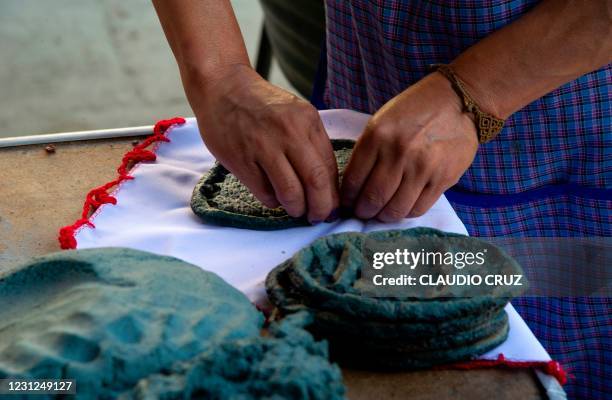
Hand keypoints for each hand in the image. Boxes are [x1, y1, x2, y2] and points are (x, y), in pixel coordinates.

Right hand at [187, 64, 338, 222]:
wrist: (223, 88)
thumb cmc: (262, 105)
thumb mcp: (295, 114)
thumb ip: (311, 143)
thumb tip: (327, 185)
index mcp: (307, 121)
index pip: (329, 167)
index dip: (333, 194)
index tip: (332, 207)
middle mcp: (288, 132)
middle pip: (315, 182)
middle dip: (321, 208)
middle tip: (318, 217)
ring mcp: (263, 146)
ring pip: (290, 192)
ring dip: (296, 209)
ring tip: (295, 210)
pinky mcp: (241, 160)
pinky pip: (265, 193)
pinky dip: (273, 201)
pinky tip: (272, 196)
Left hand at [341, 72, 477, 221]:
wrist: (458, 101)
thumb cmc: (415, 111)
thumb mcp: (382, 121)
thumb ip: (368, 152)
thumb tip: (355, 186)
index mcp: (378, 136)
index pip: (353, 180)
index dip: (347, 197)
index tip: (347, 202)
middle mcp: (399, 153)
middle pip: (373, 198)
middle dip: (363, 211)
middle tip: (362, 213)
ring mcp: (423, 168)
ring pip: (395, 209)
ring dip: (384, 216)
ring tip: (381, 213)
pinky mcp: (443, 179)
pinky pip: (419, 208)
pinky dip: (406, 212)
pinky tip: (402, 207)